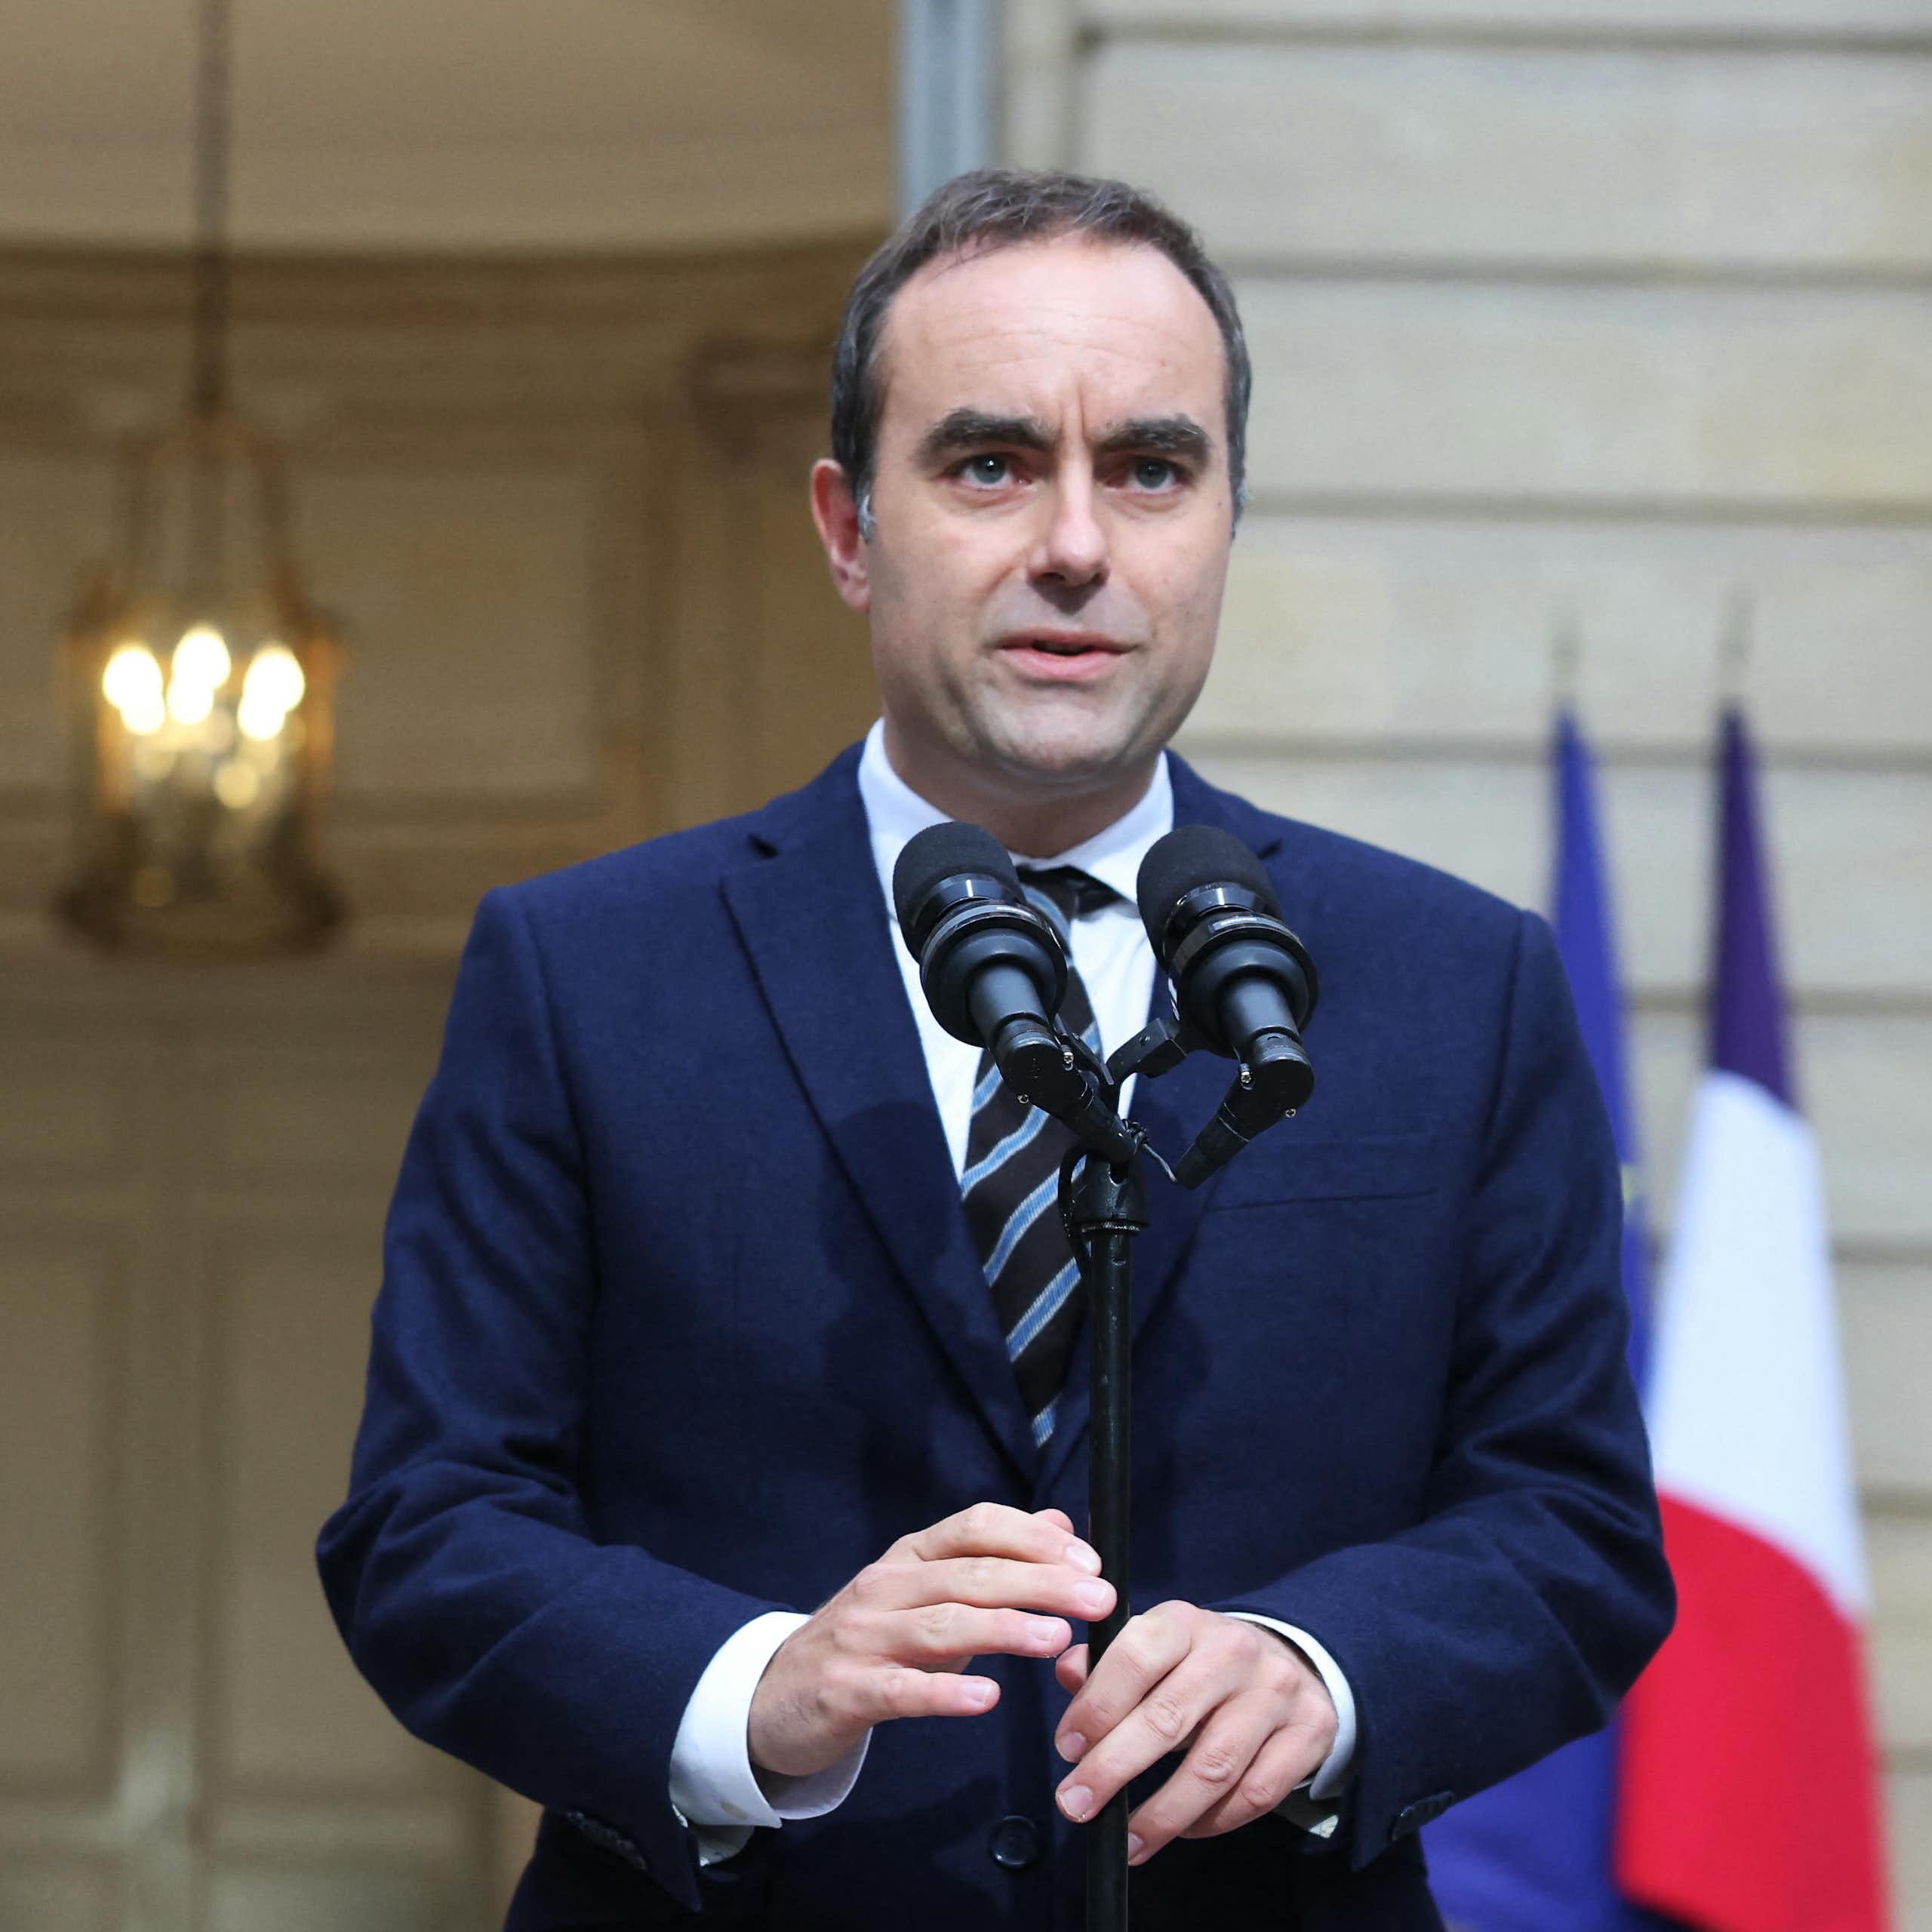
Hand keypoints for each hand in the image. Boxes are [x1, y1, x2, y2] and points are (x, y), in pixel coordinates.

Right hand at [748, 1503, 1115, 1780]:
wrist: (773, 1697)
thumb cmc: (869, 1643)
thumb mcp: (926, 1592)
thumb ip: (993, 1561)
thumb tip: (1064, 1526)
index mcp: (910, 1557)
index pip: (976, 1526)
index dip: (1035, 1539)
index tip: (1090, 1563)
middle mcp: (886, 1585)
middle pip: (971, 1574)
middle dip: (1041, 1583)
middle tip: (1099, 1600)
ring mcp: (863, 1637)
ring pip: (942, 1624)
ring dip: (1004, 1629)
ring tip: (1057, 1641)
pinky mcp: (846, 1689)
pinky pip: (900, 1689)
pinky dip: (944, 1692)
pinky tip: (985, 1699)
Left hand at [1052, 1602, 1336, 1863]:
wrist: (1290, 1660)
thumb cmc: (1198, 1663)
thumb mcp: (1155, 1647)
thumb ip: (1108, 1662)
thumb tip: (1068, 1671)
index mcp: (1185, 1621)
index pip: (1136, 1656)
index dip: (1097, 1706)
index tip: (1067, 1749)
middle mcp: (1234, 1651)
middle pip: (1169, 1718)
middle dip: (1114, 1768)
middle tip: (1077, 1805)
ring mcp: (1276, 1693)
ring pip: (1214, 1767)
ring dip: (1163, 1814)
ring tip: (1128, 1842)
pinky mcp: (1309, 1733)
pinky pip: (1256, 1794)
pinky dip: (1213, 1822)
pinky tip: (1182, 1831)